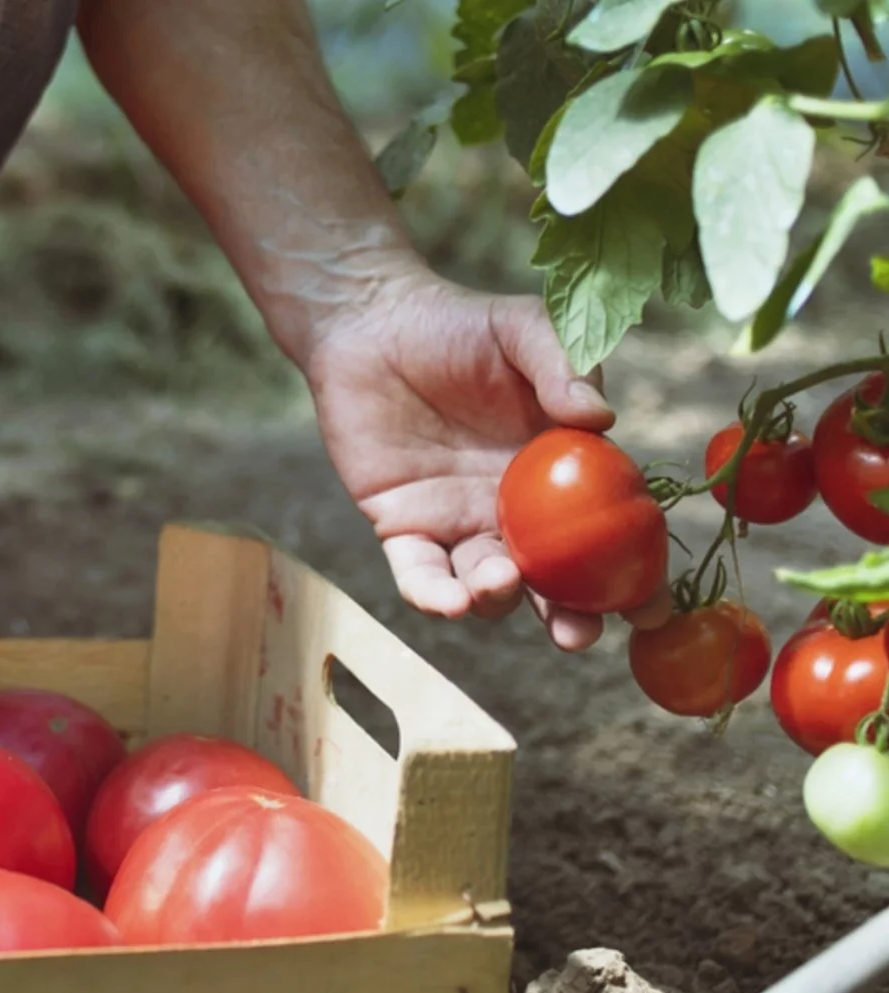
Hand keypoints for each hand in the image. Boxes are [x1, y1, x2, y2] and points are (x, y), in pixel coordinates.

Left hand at [304, 268, 671, 651]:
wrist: (372, 325)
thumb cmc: (458, 326)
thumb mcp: (524, 330)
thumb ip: (566, 367)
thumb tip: (602, 418)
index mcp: (564, 475)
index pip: (609, 536)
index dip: (634, 577)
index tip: (653, 609)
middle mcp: (517, 512)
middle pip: (552, 582)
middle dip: (569, 618)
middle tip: (576, 635)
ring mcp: (460, 523)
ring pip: (487, 587)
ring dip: (498, 599)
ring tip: (500, 582)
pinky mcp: (403, 526)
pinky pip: (419, 575)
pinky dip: (433, 595)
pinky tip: (448, 600)